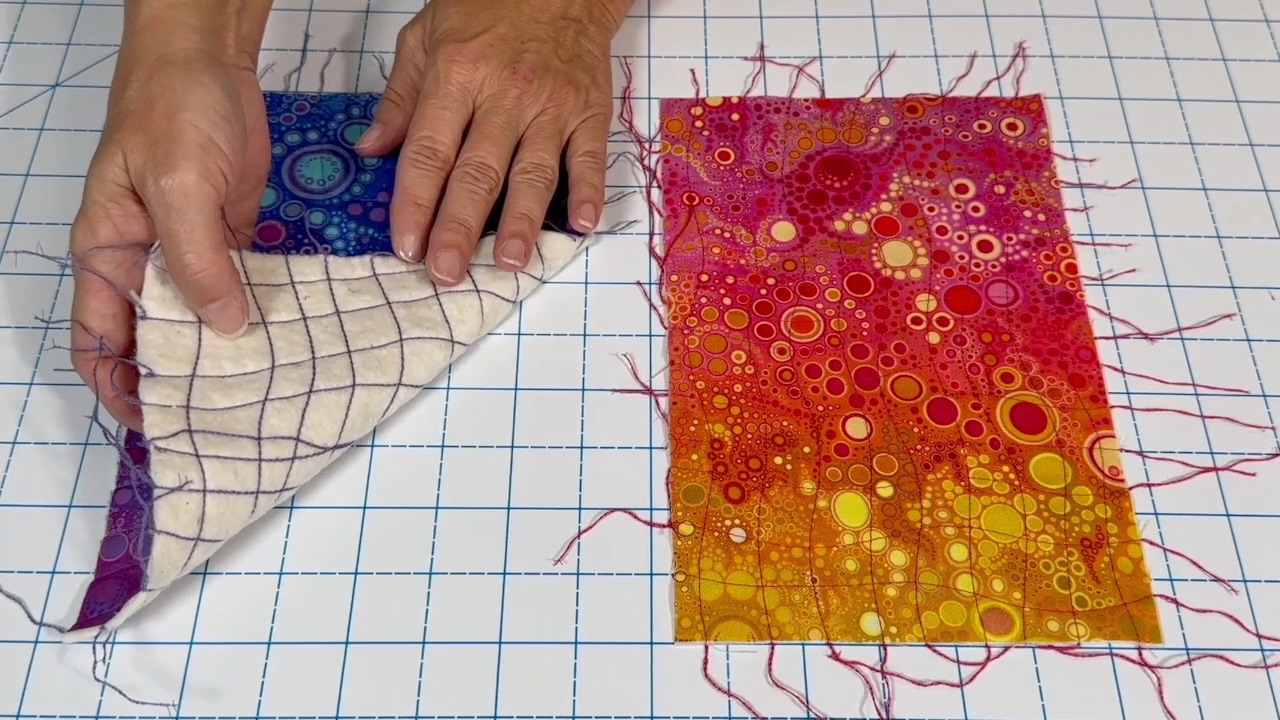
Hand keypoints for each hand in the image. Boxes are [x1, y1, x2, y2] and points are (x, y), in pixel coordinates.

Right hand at [68, 45, 269, 431]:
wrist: (209, 60)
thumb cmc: (171, 110)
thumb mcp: (176, 186)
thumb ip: (196, 258)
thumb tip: (224, 325)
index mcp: (107, 252)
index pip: (100, 339)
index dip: (120, 388)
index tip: (159, 425)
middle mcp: (144, 260)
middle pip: (155, 338)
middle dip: (182, 379)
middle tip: (227, 419)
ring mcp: (188, 249)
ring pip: (201, 317)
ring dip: (226, 350)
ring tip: (263, 390)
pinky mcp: (228, 235)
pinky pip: (238, 287)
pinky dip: (256, 313)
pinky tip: (284, 339)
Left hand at [355, 0, 629, 283]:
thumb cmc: (487, 7)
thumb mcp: (426, 35)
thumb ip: (400, 97)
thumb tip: (370, 149)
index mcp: (456, 76)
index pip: (429, 151)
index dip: (415, 201)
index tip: (406, 244)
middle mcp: (505, 95)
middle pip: (478, 172)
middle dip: (460, 227)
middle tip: (447, 271)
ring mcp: (551, 106)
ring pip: (533, 173)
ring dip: (522, 221)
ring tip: (511, 263)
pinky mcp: (589, 112)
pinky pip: (590, 157)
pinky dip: (589, 192)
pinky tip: (582, 226)